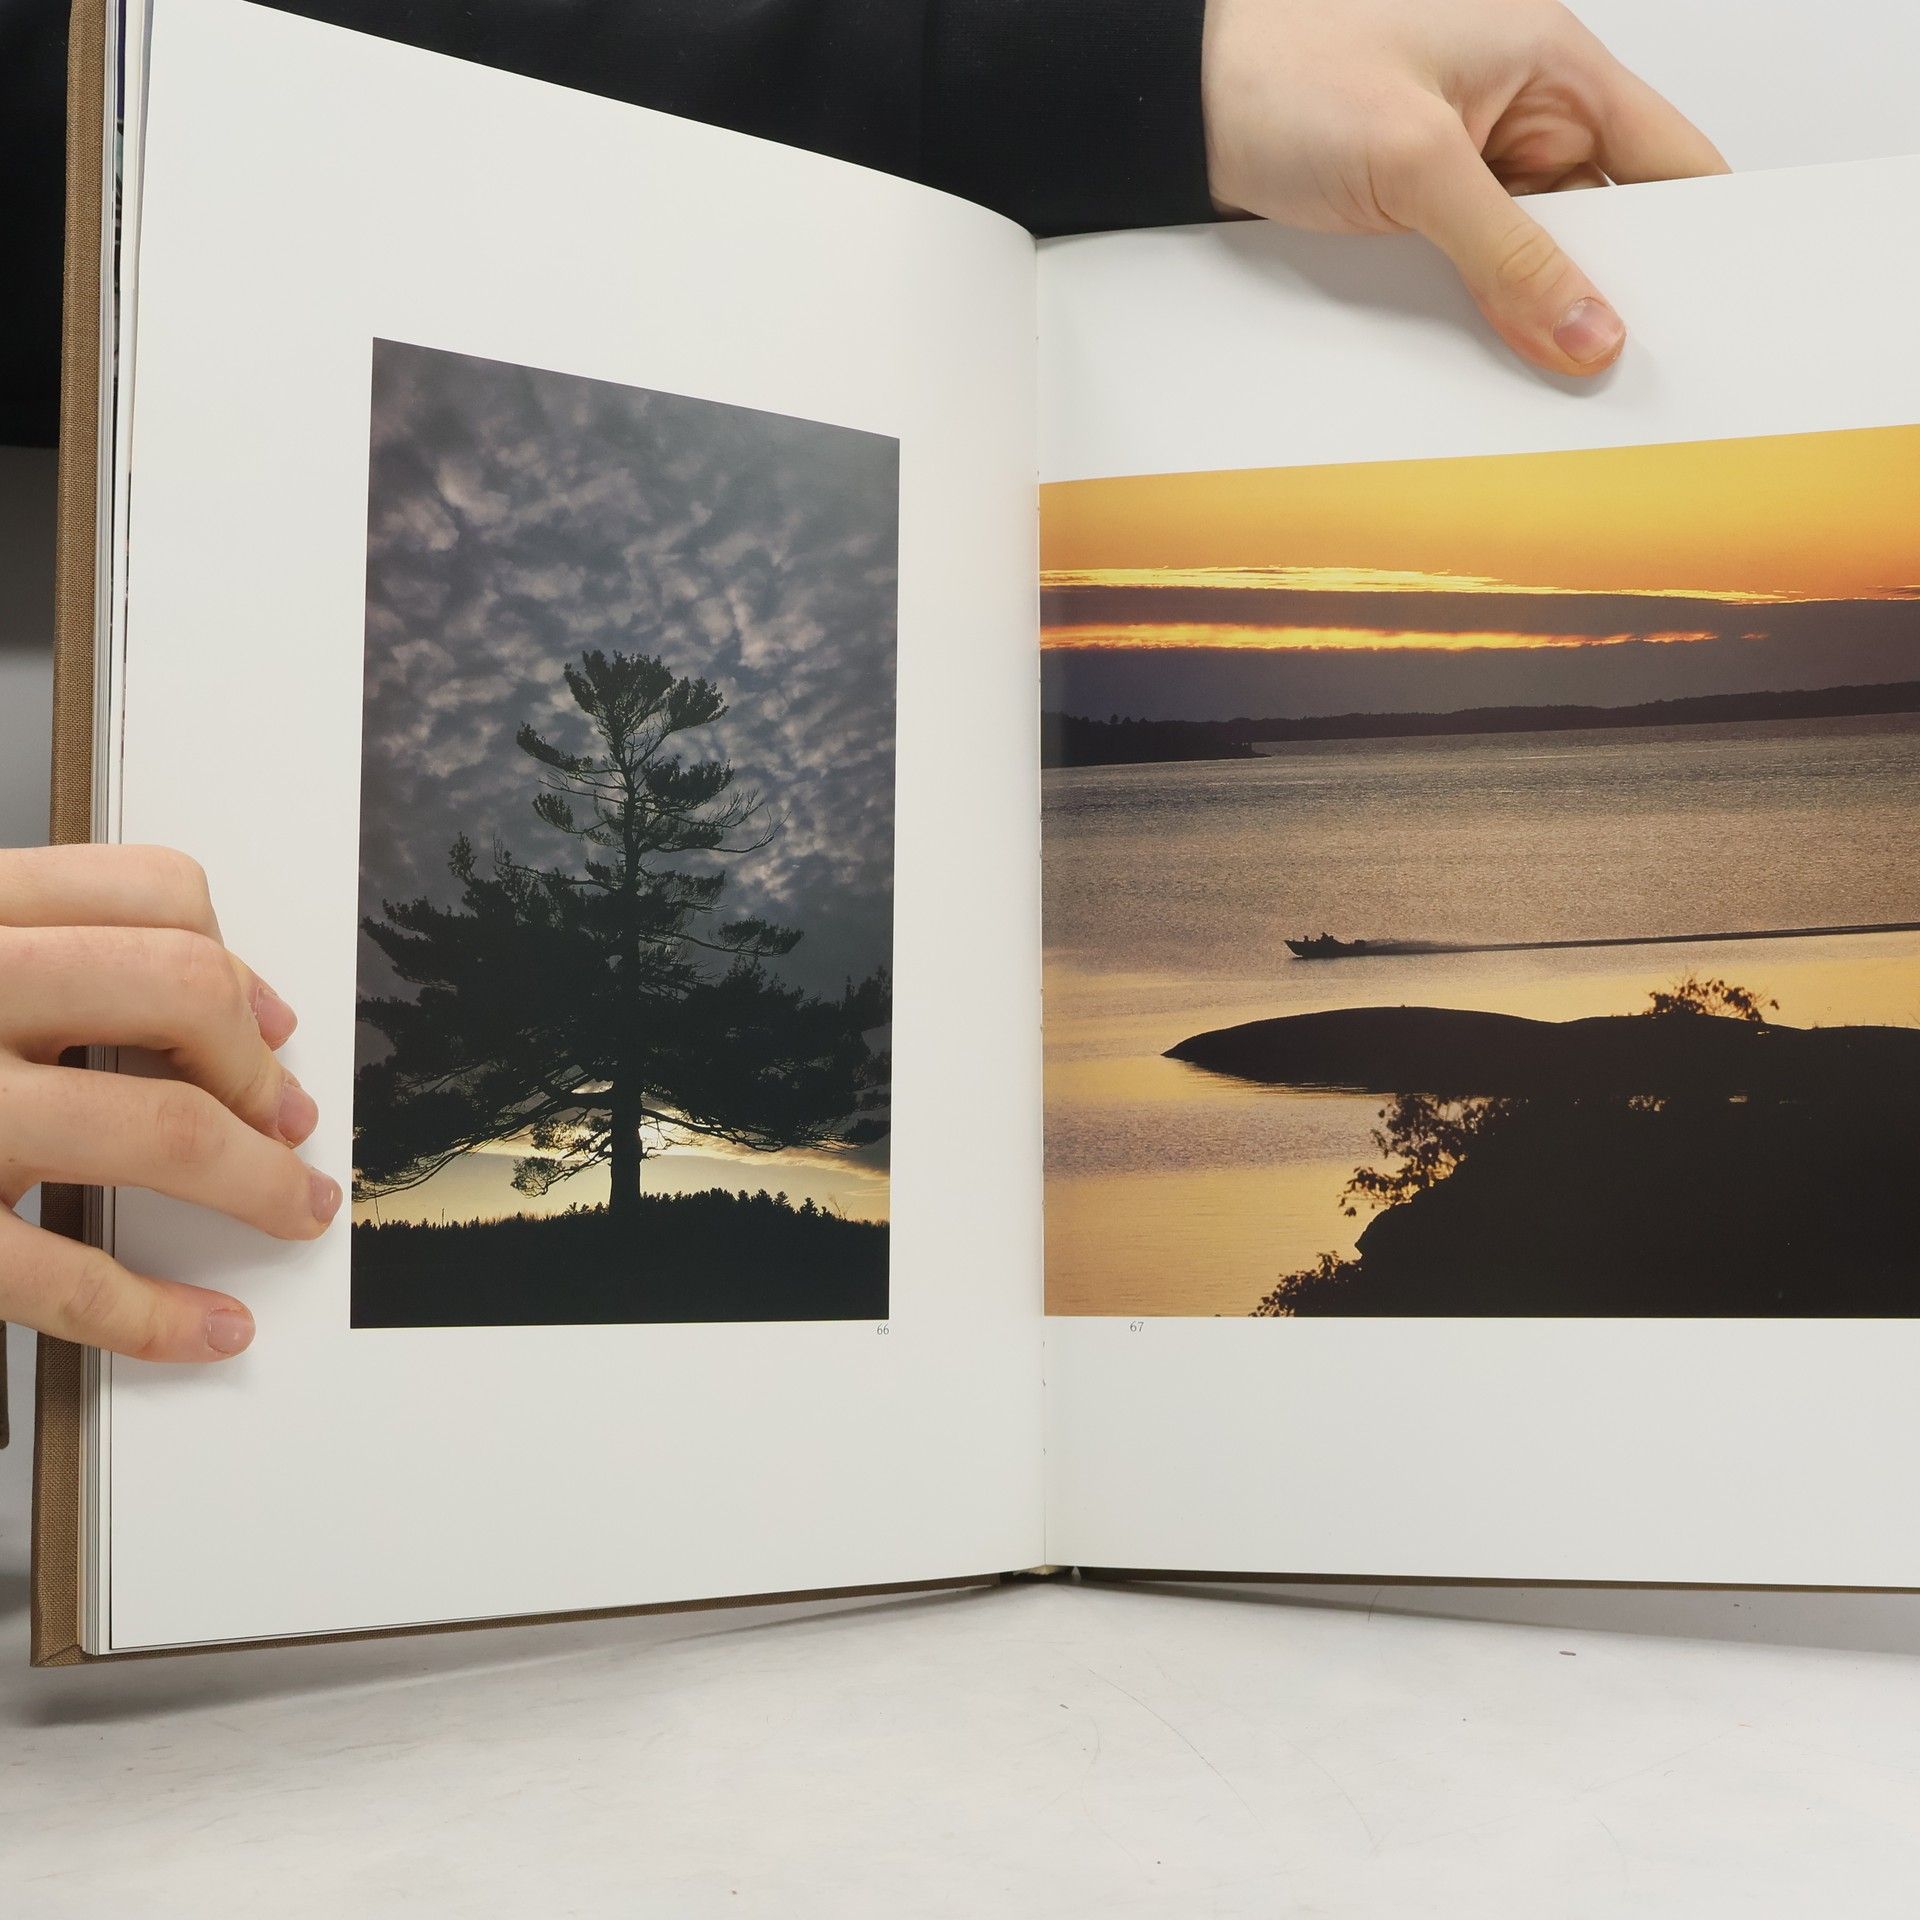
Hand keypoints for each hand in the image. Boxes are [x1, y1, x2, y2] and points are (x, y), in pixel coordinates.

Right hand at [0, 845, 341, 1360]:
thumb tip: (235, 1005)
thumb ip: (49, 952)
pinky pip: (61, 1278)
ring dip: (258, 1181)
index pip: (154, 895)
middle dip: (259, 1067)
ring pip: (159, 1127)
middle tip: (281, 1118)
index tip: (269, 1026)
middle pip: (180, 991)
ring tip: (289, 1207)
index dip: (239, 964)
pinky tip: (204, 1325)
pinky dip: (155, 1315)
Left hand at [1201, 0, 1728, 374]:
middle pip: (1609, 218)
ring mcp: (1472, 165)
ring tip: (1560, 377)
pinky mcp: (1422, 209)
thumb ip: (1507, 256)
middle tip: (1626, 371)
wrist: (1175, 104)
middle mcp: (1523, 111)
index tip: (1714, 314)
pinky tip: (1493, 357)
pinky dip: (1487, 312)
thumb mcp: (1414, 167)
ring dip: (1542, 310)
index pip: (1669, 156)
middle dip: (1614, 289)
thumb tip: (1588, 330)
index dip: (1702, 234)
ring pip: (1541, 256)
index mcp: (1552, 64)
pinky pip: (1479, 272)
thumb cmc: (1282, 74)